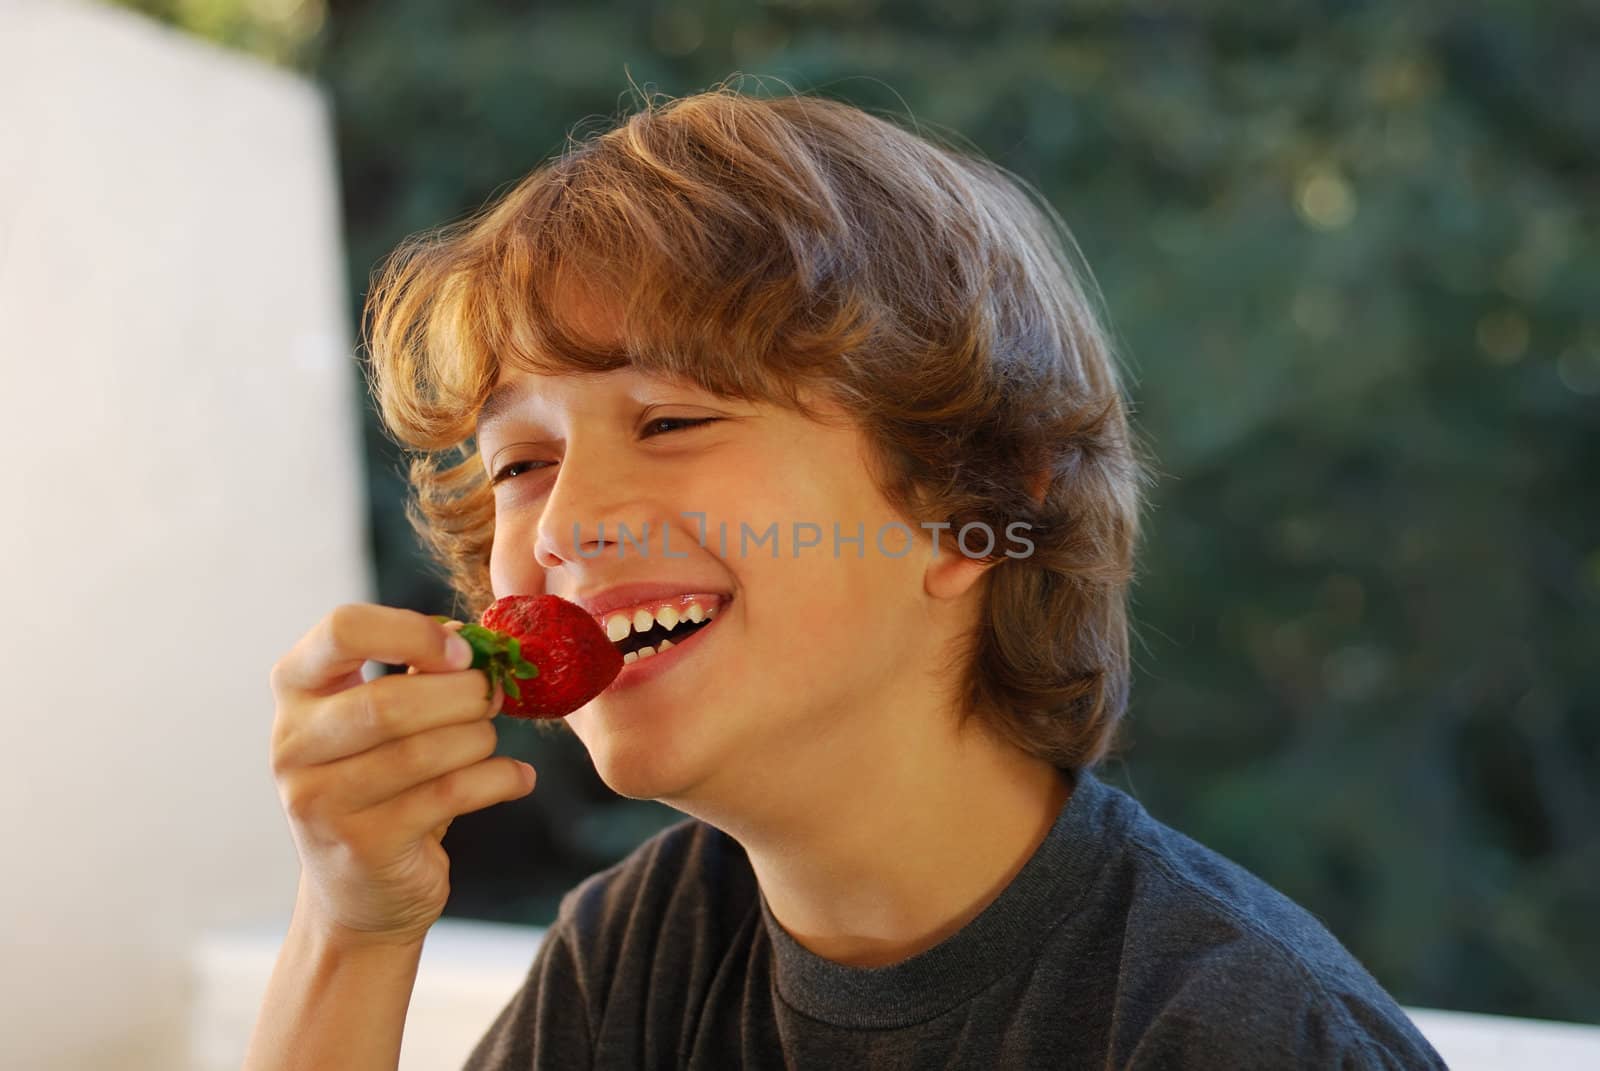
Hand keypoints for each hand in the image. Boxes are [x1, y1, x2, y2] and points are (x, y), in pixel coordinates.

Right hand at [268, 603, 533, 947]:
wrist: (359, 889)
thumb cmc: (381, 782)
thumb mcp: (383, 717)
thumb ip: (418, 668)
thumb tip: (469, 633)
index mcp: (297, 690)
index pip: (343, 628)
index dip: (414, 631)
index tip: (464, 650)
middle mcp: (294, 743)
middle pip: (389, 701)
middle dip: (463, 695)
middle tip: (495, 697)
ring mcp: (320, 800)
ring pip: (424, 750)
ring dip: (479, 738)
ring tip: (489, 740)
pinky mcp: (363, 845)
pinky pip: (449, 795)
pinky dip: (498, 779)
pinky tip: (517, 777)